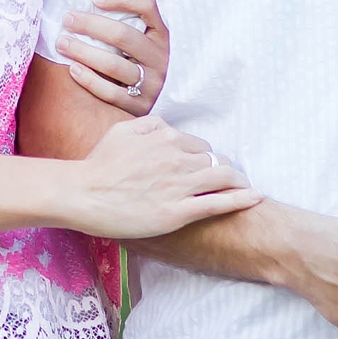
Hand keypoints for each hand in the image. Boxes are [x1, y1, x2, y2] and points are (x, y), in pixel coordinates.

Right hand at [58, 113, 259, 239]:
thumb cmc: (98, 165)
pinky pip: (218, 203)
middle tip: (228, 180)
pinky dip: (241, 199)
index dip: (204, 157)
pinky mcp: (178, 212)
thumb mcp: (122, 131)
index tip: (205, 167)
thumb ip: (149, 125)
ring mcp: (179, 186)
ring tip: (244, 188)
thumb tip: (168, 128)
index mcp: (165, 138)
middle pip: (215, 160)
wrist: (82, 195)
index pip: (199, 145)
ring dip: (238, 181)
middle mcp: (176, 158)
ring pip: (223, 177)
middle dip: (224, 168)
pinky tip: (255, 198)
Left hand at [62, 0, 167, 107]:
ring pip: (114, 65)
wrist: (172, 102)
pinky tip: (73, 69)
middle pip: (123, 36)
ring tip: (62, 43)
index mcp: (166, 35)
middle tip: (67, 19)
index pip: (148, 7)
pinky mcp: (142, 106)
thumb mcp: (153, 38)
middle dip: (91, 25)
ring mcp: (153, 83)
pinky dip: (90, 80)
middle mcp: (162, 58)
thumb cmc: (149, 60)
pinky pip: (112, 93)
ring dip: (84, 52)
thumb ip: (135, 21)